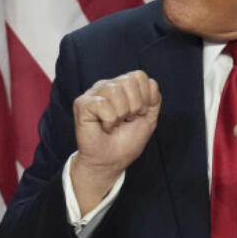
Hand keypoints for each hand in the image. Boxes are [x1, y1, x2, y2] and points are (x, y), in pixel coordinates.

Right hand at [71, 71, 160, 213]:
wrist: (112, 161)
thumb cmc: (127, 141)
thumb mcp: (149, 118)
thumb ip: (154, 98)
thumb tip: (151, 82)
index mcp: (122, 86)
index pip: (139, 76)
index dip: (145, 98)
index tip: (139, 114)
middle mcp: (106, 86)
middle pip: (129, 81)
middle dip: (134, 106)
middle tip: (126, 120)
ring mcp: (93, 94)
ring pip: (116, 91)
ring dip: (121, 114)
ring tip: (115, 124)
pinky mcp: (82, 104)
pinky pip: (103, 104)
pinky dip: (109, 121)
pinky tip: (105, 127)